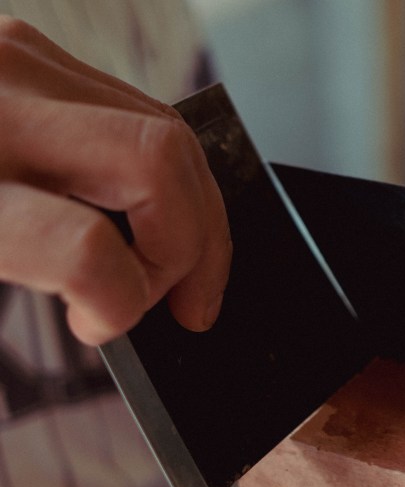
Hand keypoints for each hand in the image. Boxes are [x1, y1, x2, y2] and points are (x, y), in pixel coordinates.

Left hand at [0, 16, 231, 344]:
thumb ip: (33, 268)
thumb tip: (111, 300)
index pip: (82, 248)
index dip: (119, 303)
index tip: (101, 324)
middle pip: (159, 168)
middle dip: (190, 251)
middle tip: (182, 302)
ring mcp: (23, 63)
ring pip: (172, 139)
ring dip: (192, 216)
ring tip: (169, 263)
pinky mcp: (41, 54)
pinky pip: (147, 118)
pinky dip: (166, 182)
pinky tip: (144, 216)